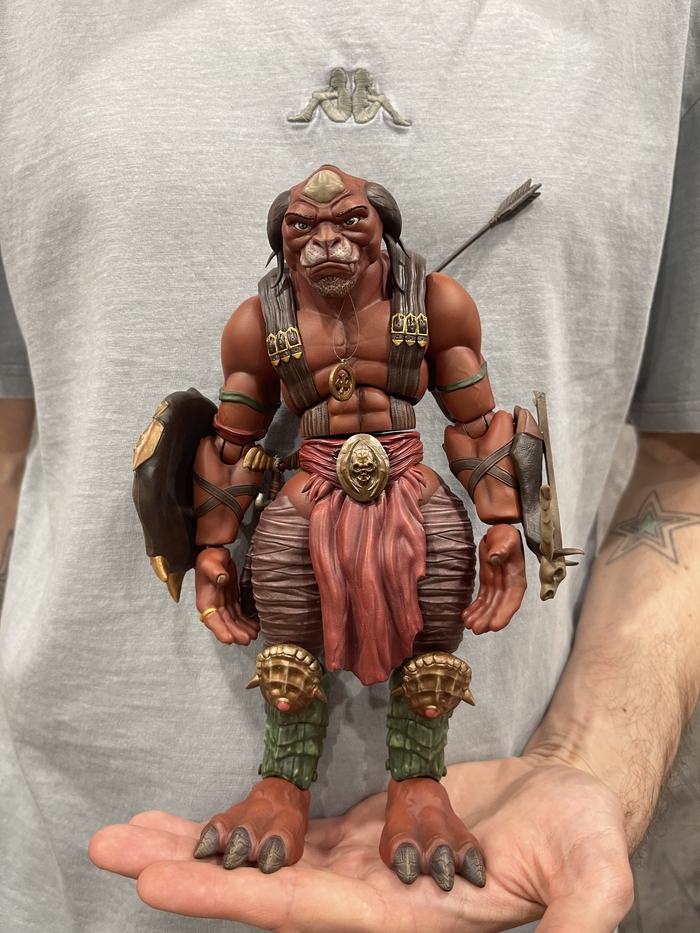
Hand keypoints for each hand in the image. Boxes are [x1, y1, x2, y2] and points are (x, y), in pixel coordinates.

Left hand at [89, 756, 632, 932]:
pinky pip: (290, 830)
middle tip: (112, 849)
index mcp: (408, 919)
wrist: (568, 799)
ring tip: (130, 831)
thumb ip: (576, 920)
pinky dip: (243, 824)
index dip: (237, 899)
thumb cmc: (584, 835)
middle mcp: (369, 900)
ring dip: (198, 846)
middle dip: (188, 873)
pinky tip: (200, 822)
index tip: (164, 884)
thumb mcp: (593, 875)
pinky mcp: (363, 832)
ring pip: (267, 857)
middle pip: (265, 889)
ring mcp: (360, 865)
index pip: (308, 915)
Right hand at [194, 547, 258, 644]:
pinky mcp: (231, 601)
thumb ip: (215, 571)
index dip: (220, 630)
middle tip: (247, 639)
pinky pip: (238, 614)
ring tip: (254, 635)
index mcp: (205, 600)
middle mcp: (213, 606)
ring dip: (242, 630)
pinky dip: (246, 621)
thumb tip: (222, 578)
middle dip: (235, 633)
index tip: (229, 639)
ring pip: (232, 621)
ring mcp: (222, 605)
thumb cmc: (209, 559)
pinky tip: (254, 626)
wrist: (214, 554)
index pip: (211, 620)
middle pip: (224, 624)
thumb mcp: (210, 563)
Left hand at [462, 525, 526, 633]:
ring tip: (468, 625)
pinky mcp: (489, 584)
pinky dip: (475, 608)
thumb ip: (501, 550)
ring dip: (480, 616)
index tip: (494, 626)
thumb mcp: (505, 539)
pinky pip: (482, 599)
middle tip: (475, 629)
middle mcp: (509, 586)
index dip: (504, 614)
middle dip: (488, 619)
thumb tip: (493, 559)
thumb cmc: (506, 536)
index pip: (512, 600)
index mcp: (516, 579)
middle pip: (499, 607)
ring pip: (490, 606)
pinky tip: (466, 616)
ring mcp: (499, 586)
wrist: (500, 532)